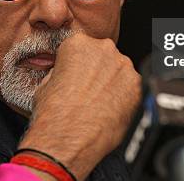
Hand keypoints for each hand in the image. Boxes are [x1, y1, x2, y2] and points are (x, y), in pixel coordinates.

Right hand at [17, 33, 140, 180]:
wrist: (68, 140)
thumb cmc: (54, 114)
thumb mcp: (46, 83)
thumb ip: (62, 70)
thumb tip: (67, 72)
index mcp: (78, 43)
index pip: (81, 46)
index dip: (78, 63)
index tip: (77, 75)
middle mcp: (103, 49)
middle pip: (103, 55)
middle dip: (97, 70)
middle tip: (88, 90)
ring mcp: (123, 67)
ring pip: (118, 70)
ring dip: (111, 82)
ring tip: (98, 102)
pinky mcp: (137, 86)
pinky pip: (130, 87)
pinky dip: (123, 96)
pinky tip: (109, 109)